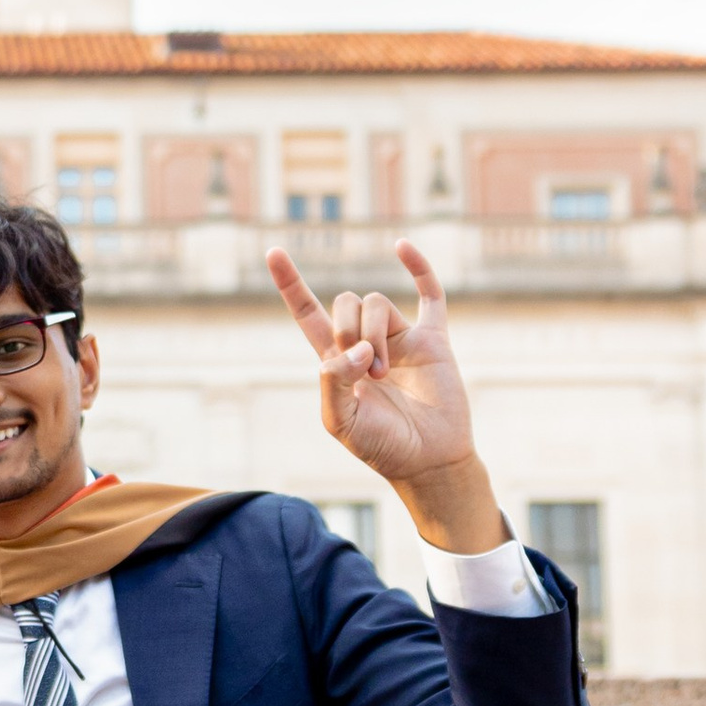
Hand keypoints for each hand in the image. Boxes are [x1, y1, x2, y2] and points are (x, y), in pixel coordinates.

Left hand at [264, 239, 504, 550]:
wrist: (428, 461)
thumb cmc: (381, 446)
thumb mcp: (340, 420)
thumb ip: (334, 382)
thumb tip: (356, 349)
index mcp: (336, 361)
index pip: (308, 312)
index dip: (290, 284)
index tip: (273, 251)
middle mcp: (365, 343)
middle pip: (345, 302)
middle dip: (347, 327)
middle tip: (363, 367)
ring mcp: (399, 338)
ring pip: (377, 303)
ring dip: (376, 335)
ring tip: (384, 373)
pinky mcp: (432, 339)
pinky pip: (429, 293)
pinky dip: (417, 267)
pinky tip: (401, 245)